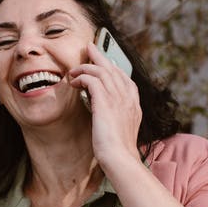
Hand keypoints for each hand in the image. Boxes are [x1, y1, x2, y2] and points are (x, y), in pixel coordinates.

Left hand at [69, 41, 141, 170]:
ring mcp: (118, 98)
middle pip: (113, 68)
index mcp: (134, 104)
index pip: (125, 78)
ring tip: (73, 71)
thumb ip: (116, 116)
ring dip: (85, 67)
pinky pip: (91, 79)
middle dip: (100, 56)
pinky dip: (81, 77)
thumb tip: (105, 109)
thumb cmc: (118, 151)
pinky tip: (73, 83)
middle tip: (89, 47)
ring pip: (101, 70)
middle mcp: (128, 98)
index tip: (103, 64)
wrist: (120, 159)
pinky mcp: (105, 102)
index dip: (113, 68)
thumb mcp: (121, 130)